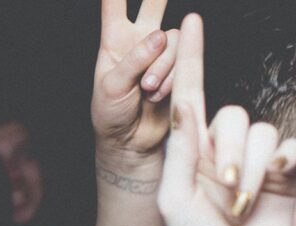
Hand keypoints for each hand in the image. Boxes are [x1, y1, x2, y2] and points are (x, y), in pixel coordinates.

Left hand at [92, 0, 178, 163]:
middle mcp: (139, 40)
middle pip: (154, 2)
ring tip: (146, 89)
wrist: (130, 141)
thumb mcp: (111, 87)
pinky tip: (158, 93)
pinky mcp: (178, 67)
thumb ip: (132, 61)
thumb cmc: (110, 114)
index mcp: (114, 40)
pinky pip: (184, 58)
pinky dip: (172, 76)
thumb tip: (159, 37)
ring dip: (162, 66)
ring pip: (174, 39)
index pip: (114, 4)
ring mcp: (161, 53)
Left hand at [158, 17, 295, 225]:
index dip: (190, 60)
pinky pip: (289, 146)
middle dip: (231, 152)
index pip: (190, 96)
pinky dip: (283, 163)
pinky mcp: (284, 173)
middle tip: (226, 190)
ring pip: (263, 131)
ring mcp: (255, 160)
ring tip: (242, 205)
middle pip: (233, 115)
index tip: (190, 24)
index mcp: (190, 151)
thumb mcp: (174, 197)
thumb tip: (184, 102)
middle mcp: (223, 149)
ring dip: (253, 168)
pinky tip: (274, 184)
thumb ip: (180, 150)